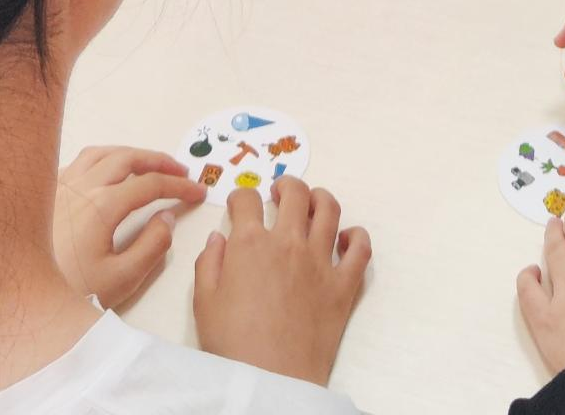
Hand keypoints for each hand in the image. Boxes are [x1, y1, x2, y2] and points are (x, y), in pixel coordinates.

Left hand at [53, 146, 207, 311]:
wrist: (21, 292)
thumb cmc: (71, 290)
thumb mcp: (121, 279)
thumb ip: (152, 246)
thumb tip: (167, 217)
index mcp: (103, 205)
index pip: (151, 184)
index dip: (179, 186)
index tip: (198, 193)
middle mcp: (82, 186)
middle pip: (128, 158)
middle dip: (159, 161)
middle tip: (181, 170)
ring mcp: (61, 185)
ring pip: (102, 153)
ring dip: (130, 154)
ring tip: (148, 164)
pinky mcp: (48, 192)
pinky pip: (81, 161)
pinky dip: (104, 158)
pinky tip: (107, 173)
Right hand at [193, 177, 371, 386]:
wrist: (272, 378)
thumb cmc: (233, 343)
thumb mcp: (204, 302)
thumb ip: (208, 263)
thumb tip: (219, 238)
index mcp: (250, 244)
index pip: (247, 200)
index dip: (240, 197)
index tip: (239, 205)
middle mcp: (288, 243)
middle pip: (294, 194)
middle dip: (284, 185)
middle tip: (278, 192)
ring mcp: (320, 261)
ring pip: (329, 209)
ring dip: (319, 198)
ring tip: (312, 202)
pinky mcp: (343, 284)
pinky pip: (360, 248)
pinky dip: (356, 236)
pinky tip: (345, 237)